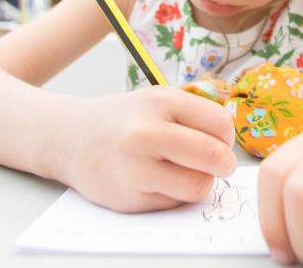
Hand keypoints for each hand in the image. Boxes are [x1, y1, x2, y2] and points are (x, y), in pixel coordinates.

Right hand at [58, 86, 236, 212]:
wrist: (71, 138)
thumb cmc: (123, 119)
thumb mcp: (157, 99)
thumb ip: (194, 116)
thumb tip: (232, 145)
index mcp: (161, 102)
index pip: (221, 124)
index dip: (226, 137)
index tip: (219, 142)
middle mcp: (147, 133)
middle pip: (214, 157)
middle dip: (223, 165)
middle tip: (218, 165)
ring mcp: (136, 168)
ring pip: (198, 186)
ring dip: (199, 183)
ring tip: (184, 172)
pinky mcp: (130, 198)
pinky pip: (174, 203)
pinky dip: (174, 195)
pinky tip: (157, 181)